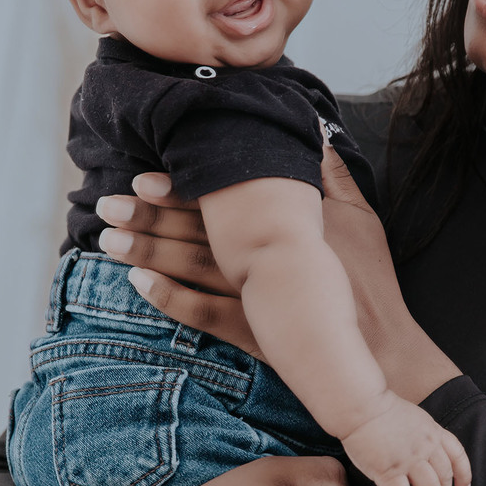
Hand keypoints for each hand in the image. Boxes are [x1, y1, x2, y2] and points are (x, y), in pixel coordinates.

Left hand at [96, 154, 460, 401]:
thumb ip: (333, 174)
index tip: (142, 178)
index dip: (180, 188)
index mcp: (288, 223)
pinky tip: (138, 286)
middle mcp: (267, 256)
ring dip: (148, 252)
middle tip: (106, 204)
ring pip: (192, 268)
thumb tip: (314, 132)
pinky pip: (204, 315)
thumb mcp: (361, 218)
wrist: (380, 353)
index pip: (224, 200)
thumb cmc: (371, 284)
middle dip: (148, 217)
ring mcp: (257, 296)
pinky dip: (169, 299)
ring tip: (108, 240)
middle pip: (197, 231)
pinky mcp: (253, 334)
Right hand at [341, 394, 471, 485]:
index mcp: (433, 432)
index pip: (458, 456)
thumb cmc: (377, 408)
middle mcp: (427, 447)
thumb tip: (420, 452)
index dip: (464, 475)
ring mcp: (410, 460)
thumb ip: (420, 434)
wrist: (360, 405)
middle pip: (445, 480)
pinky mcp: (390, 471)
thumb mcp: (412, 417)